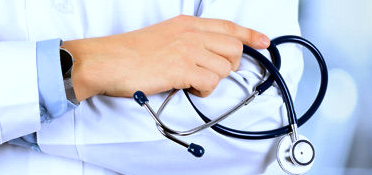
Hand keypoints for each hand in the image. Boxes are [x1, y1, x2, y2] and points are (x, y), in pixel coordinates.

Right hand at [64, 15, 269, 100]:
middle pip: (234, 49)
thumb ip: (186, 41)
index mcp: (187, 24)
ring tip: (191, 82)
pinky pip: (211, 83)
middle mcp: (191, 34)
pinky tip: (187, 88)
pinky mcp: (183, 69)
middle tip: (208, 73)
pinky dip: (203, 91)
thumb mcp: (162, 36)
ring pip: (225, 68)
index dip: (251, 36)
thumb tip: (205, 56)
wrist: (107, 61)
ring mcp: (188, 50)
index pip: (228, 27)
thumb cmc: (128, 53)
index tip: (265, 42)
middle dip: (228, 65)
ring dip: (212, 81)